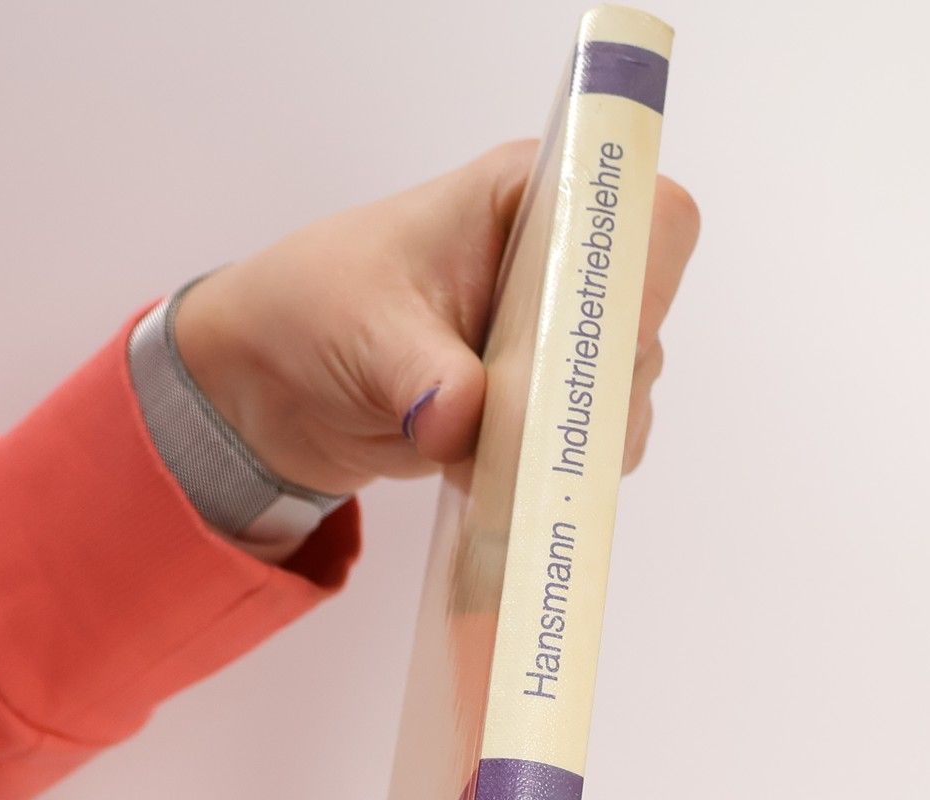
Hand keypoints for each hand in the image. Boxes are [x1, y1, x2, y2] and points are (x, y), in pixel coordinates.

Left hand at [172, 143, 700, 495]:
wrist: (286, 386)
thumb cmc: (317, 311)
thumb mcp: (363, 331)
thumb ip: (422, 373)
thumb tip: (464, 419)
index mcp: (529, 198)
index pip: (644, 211)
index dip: (644, 275)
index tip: (596, 344)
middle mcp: (568, 263)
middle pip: (644, 320)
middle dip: (599, 383)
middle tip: (528, 420)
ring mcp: (569, 338)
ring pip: (627, 395)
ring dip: (574, 437)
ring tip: (490, 450)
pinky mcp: (556, 404)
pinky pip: (597, 446)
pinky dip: (557, 471)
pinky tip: (486, 467)